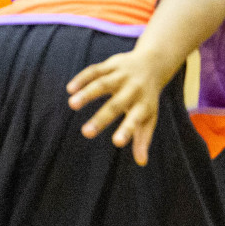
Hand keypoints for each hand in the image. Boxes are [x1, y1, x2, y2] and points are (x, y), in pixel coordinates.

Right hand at [65, 46, 177, 165]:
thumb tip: (142, 162)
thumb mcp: (149, 116)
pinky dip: (83, 78)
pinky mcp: (112, 64)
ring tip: (72, 104)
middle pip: (117, 104)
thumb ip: (143, 139)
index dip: (127, 131)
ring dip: (88, 93)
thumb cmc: (147, 98)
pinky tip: (70, 89)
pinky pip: (96, 70)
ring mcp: (123, 75)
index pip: (136, 119)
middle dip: (101, 118)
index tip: (117, 143)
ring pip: (104, 83)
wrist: (154, 63)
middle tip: (85, 133)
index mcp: (143, 105)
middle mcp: (134, 89)